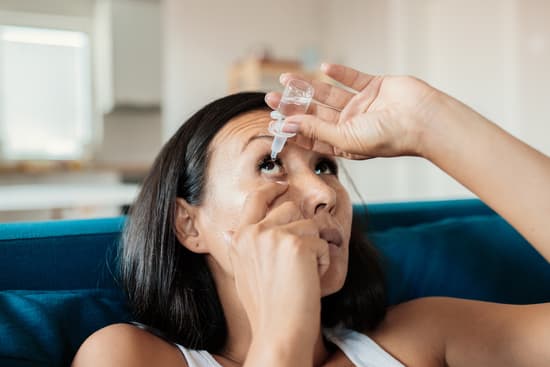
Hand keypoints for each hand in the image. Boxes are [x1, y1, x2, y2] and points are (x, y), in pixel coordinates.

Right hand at [225, 182, 329, 342]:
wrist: (279, 331)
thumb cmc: (266, 307)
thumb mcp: (242, 272)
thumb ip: (239, 247)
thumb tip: (228, 231)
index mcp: (240, 237)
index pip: (255, 198)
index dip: (271, 189)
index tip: (282, 187)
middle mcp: (254, 233)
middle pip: (290, 207)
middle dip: (302, 229)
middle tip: (301, 259)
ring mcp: (274, 236)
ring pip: (310, 224)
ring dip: (315, 247)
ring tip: (304, 273)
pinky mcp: (297, 244)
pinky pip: (323, 242)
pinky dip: (324, 261)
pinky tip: (310, 280)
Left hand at [265, 63, 441, 158]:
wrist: (422, 120)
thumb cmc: (388, 137)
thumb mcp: (345, 138)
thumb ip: (316, 130)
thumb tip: (287, 125)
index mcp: (344, 142)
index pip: (312, 136)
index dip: (291, 130)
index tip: (271, 123)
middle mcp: (350, 124)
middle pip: (315, 113)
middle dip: (294, 106)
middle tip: (272, 98)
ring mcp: (361, 105)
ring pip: (328, 94)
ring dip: (308, 87)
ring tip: (287, 79)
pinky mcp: (373, 87)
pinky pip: (352, 78)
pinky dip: (339, 73)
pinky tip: (323, 68)